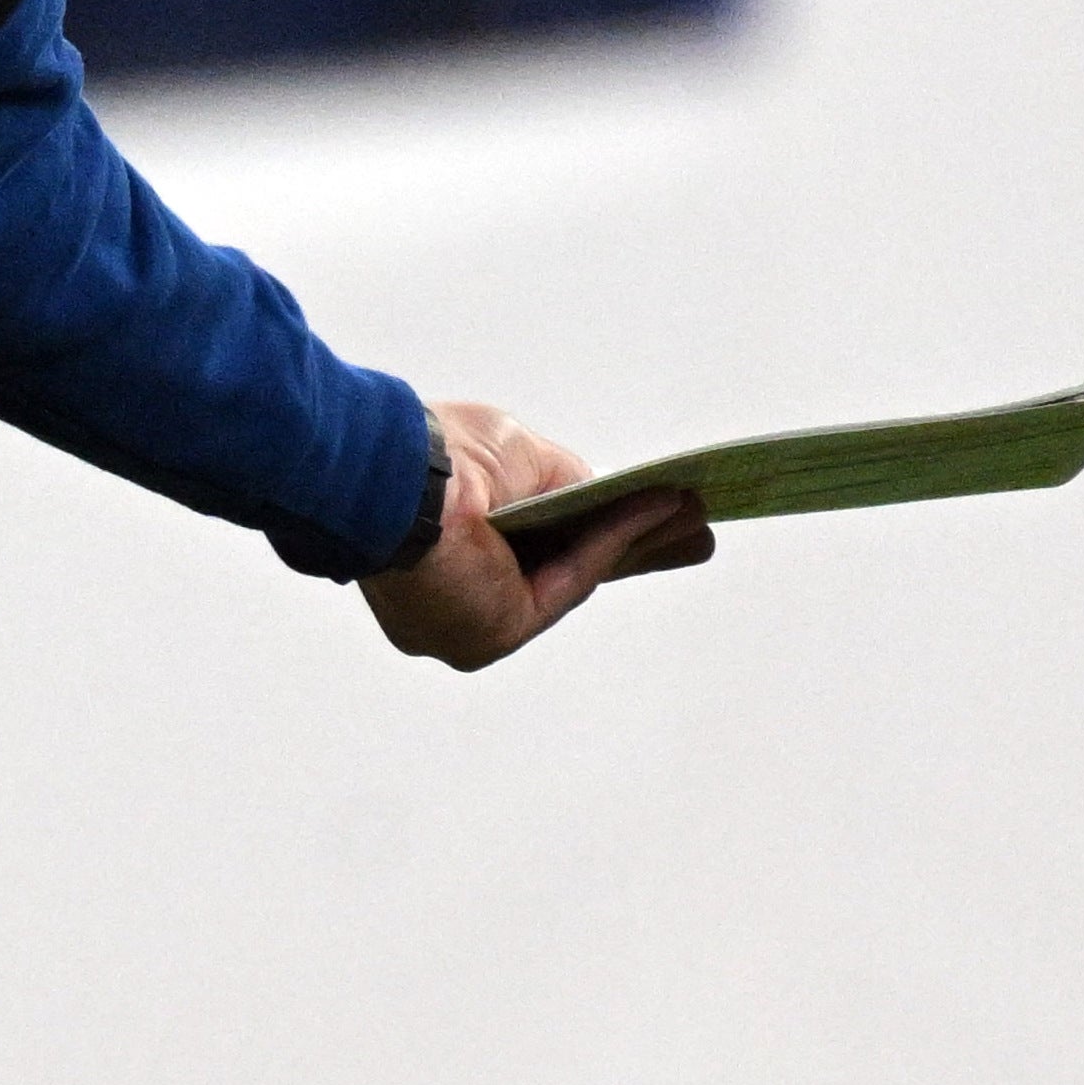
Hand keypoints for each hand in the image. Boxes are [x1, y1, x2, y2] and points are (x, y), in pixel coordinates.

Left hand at [360, 400, 714, 670]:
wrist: (389, 475)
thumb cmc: (430, 453)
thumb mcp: (512, 459)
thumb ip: (562, 483)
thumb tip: (608, 495)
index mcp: (445, 557)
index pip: (528, 551)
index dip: (590, 533)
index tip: (645, 515)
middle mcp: (456, 600)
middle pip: (563, 574)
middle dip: (629, 547)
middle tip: (687, 526)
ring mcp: (474, 624)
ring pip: (574, 578)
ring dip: (637, 542)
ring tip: (693, 515)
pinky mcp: (493, 631)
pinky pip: (571, 579)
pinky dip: (617, 542)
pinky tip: (660, 509)